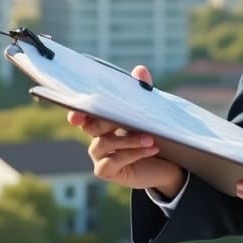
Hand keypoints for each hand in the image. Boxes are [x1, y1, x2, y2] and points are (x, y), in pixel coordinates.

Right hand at [66, 65, 185, 197]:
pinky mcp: (106, 171)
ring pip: (105, 144)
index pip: (83, 114)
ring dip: (129, 140)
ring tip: (151, 137)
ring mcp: (99, 156)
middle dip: (109, 121)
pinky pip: (115, 161)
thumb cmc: (152, 133)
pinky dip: (134, 153)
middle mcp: (95, 137)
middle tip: (128, 118)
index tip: (77, 114)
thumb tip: (140, 70)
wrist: (165, 164)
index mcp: (101, 121)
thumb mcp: (149, 110)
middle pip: (93, 127)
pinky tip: (152, 148)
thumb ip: (142, 90)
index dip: (77, 113)